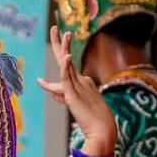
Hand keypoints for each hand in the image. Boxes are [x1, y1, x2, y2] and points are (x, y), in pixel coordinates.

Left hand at [37, 27, 115, 156]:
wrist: (102, 129)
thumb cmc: (92, 120)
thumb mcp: (75, 105)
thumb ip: (64, 97)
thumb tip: (54, 93)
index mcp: (83, 81)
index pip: (66, 71)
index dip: (60, 64)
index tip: (57, 49)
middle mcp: (81, 79)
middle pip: (66, 59)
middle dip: (61, 42)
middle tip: (55, 27)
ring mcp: (78, 85)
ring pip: (64, 64)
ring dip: (62, 46)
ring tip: (55, 30)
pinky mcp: (73, 94)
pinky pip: (67, 78)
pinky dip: (66, 67)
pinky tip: (66, 56)